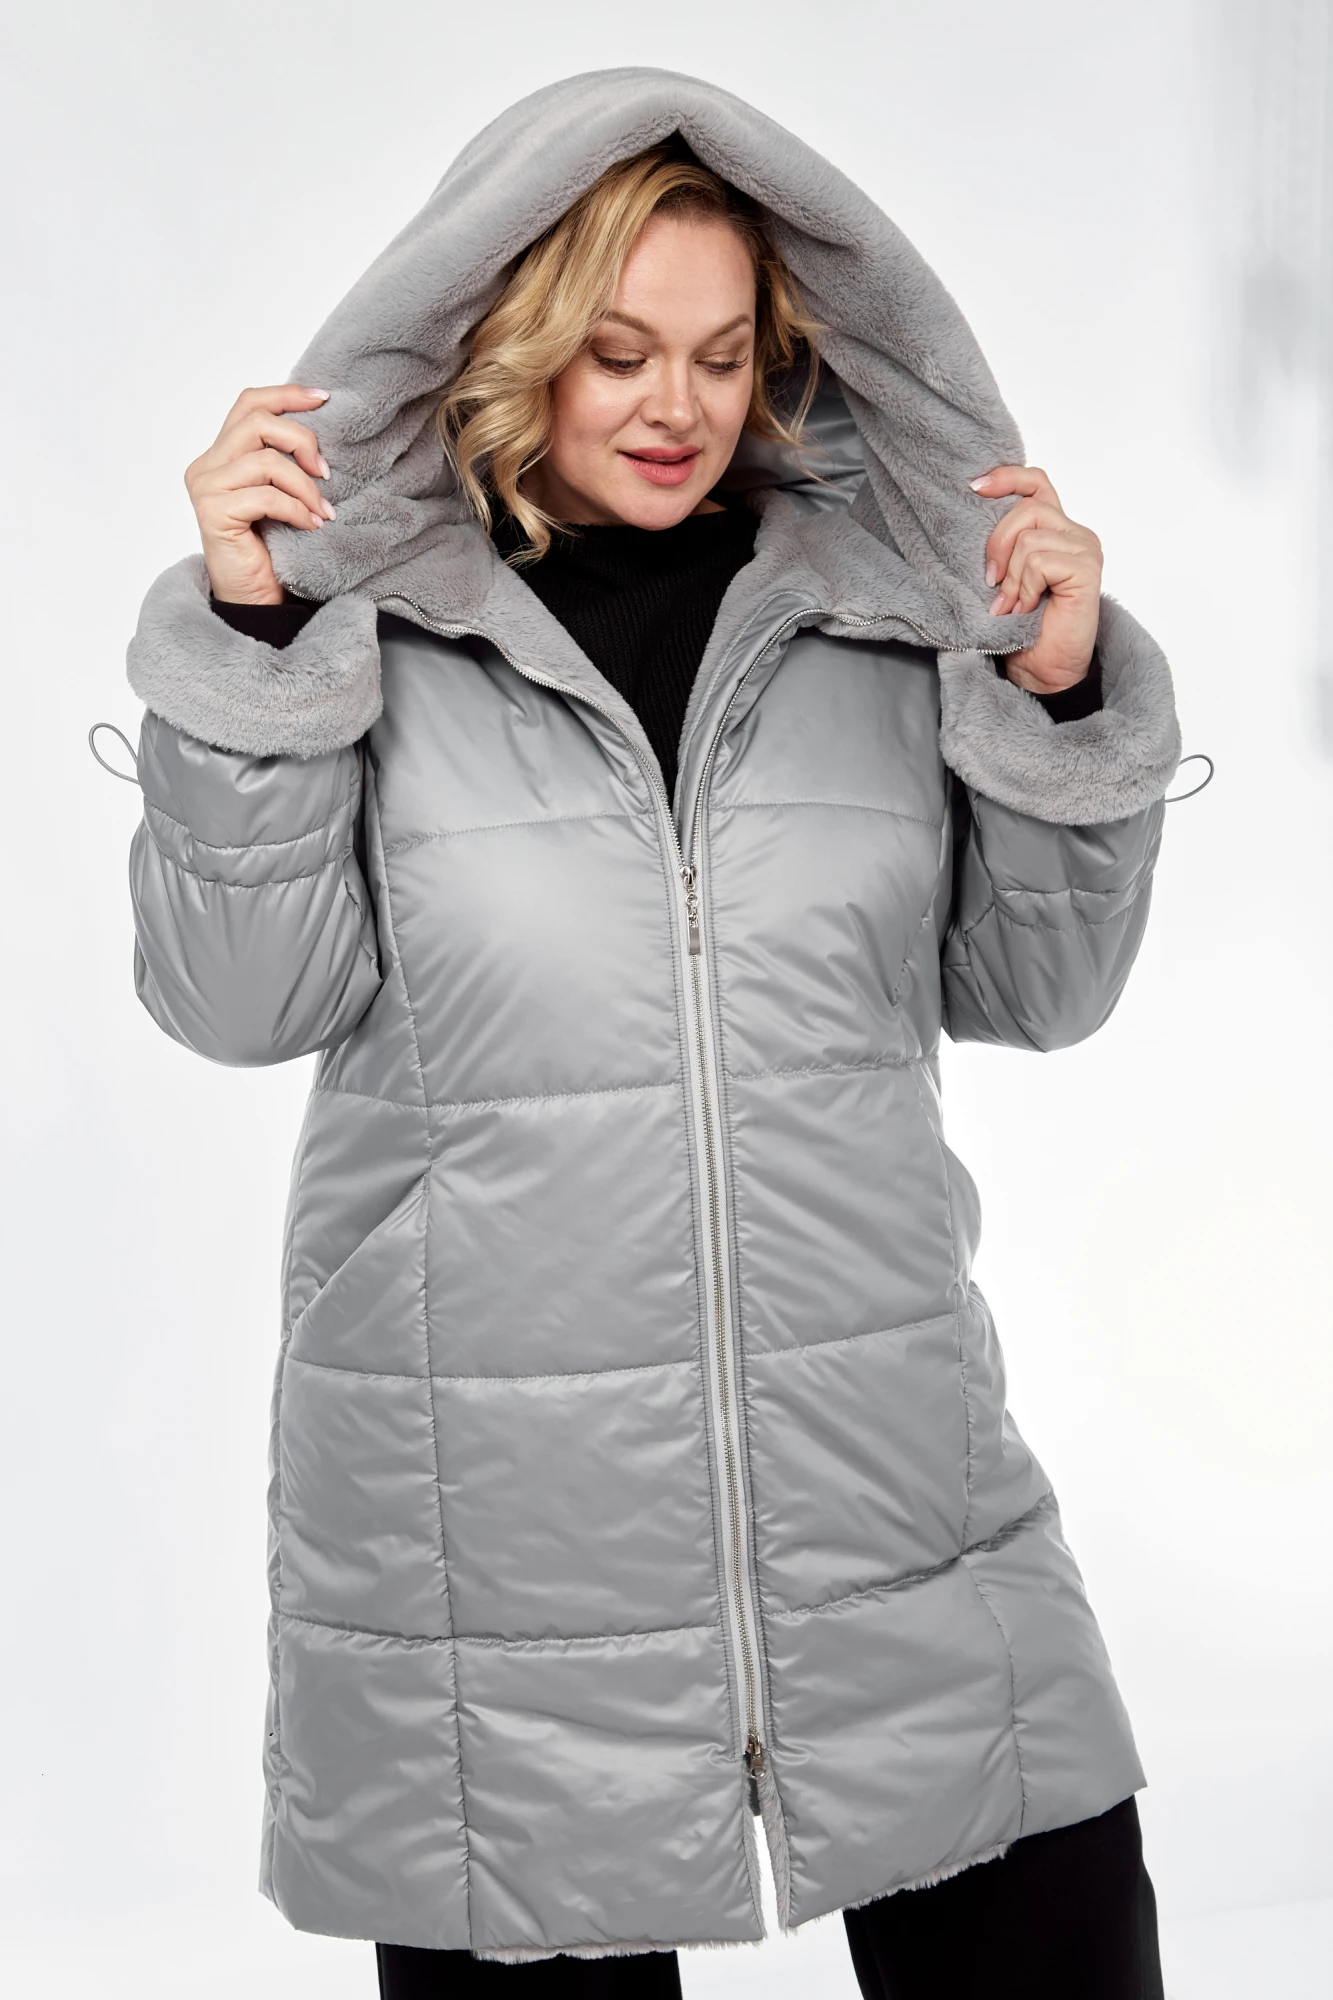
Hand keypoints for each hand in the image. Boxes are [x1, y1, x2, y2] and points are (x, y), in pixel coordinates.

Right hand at [185, 384, 333, 604]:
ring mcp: (206, 488)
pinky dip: (297, 509)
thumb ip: (282, 461)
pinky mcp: (214, 512)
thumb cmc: (270, 549)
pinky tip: (310, 525)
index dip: (286, 395)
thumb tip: (319, 433)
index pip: (249, 404)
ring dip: (305, 486)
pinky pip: (267, 496)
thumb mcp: (279, 493)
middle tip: (326, 472)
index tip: (324, 399)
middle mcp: (206, 466)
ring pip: (266, 461)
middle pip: (257, 421)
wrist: (255, 598)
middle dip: (302, 441)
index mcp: (220, 454)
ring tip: (322, 511)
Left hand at [970, 465, 1101, 693]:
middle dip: (997, 546)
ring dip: (1012, 578)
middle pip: (1027, 509)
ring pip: (1029, 538)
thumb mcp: (1003, 576)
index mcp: (1056, 530)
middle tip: (992, 584)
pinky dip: (1024, 588)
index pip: (1036, 483)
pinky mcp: (1087, 570)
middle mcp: (1076, 534)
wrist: (1041, 669)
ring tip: (1014, 605)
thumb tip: (974, 512)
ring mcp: (1085, 550)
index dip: (1007, 478)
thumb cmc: (1021, 627)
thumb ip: (1002, 545)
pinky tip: (1026, 609)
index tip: (974, 487)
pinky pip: (1040, 561)